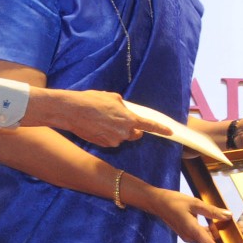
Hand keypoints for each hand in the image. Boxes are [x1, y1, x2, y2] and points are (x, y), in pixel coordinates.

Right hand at [31, 89, 165, 147]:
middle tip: (121, 118)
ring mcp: (114, 140)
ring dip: (117, 130)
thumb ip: (124, 106)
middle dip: (133, 128)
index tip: (170, 132)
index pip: (150, 126)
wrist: (72, 111)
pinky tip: (97, 126)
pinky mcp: (104, 145)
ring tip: (103, 119)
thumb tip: (125, 110)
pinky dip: (107, 135)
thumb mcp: (112, 97)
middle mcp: (124, 133)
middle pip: (136, 134)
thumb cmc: (92, 101)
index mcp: (129, 119)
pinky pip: (111, 140)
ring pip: (122, 137)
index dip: (161, 130)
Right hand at [147, 188, 229, 242]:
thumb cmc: (175, 201)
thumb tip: (229, 215)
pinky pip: (202, 237)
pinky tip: (220, 228)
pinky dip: (210, 234)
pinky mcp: (187, 234)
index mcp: (192, 231)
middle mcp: (190, 237)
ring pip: (206, 241)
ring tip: (232, 234)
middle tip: (238, 242)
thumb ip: (212, 211)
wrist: (157, 203)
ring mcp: (188, 237)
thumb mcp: (195, 203)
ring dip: (218, 238)